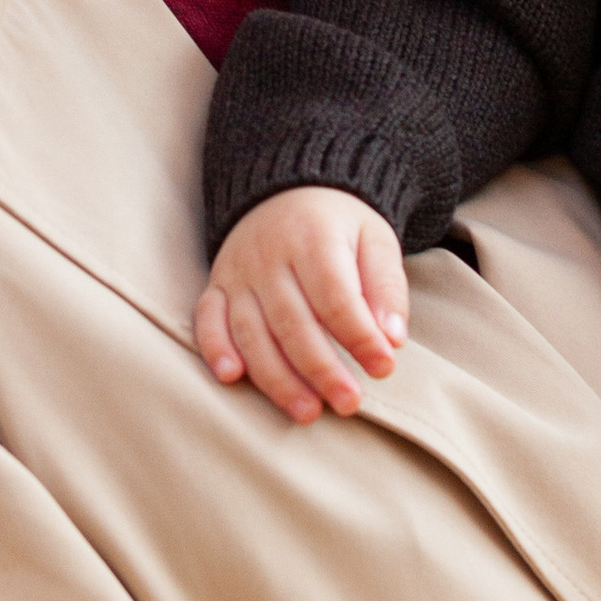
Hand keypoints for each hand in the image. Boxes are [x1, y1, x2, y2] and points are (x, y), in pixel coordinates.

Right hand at [196, 189, 410, 423]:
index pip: (335, 296)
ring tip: (307, 411)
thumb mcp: (375, 240)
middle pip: (292, 322)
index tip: (384, 367)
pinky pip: (207, 320)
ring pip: (251, 332)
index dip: (359, 336)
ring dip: (277, 377)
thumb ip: (387, 287)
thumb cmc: (339, 225)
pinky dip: (216, 348)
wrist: (288, 189)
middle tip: (349, 403)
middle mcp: (269, 256)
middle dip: (322, 369)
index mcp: (313, 239)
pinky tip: (232, 377)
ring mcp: (238, 272)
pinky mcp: (217, 286)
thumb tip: (393, 339)